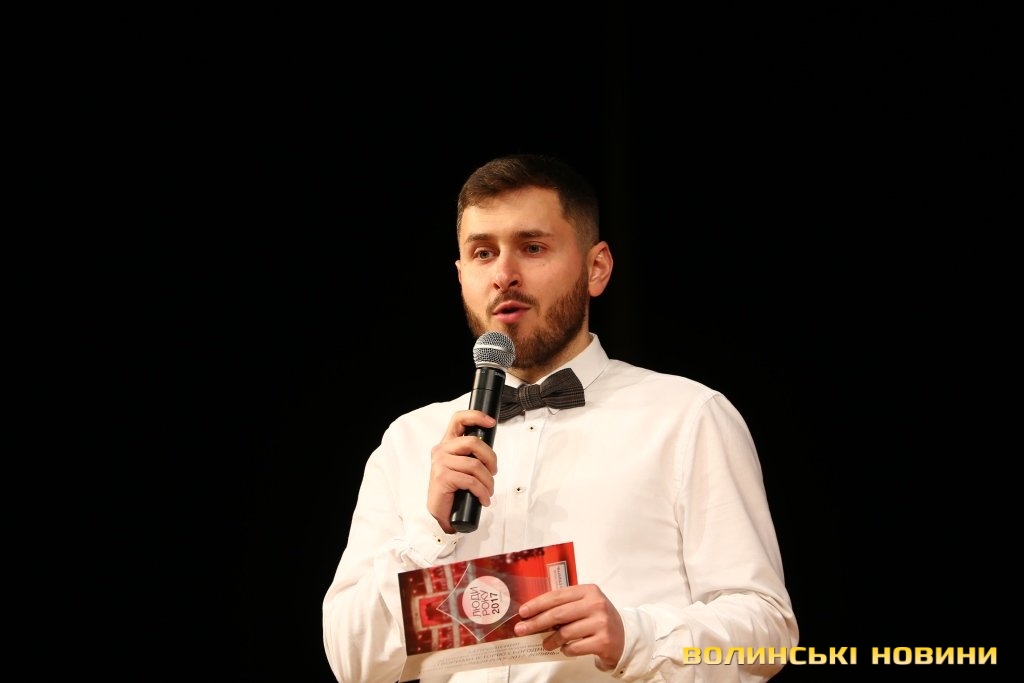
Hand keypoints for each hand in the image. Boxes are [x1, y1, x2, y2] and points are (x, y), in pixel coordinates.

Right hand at [427, 410, 498, 532]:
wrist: (441, 514)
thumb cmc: (455, 490)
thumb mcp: (464, 468)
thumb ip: (472, 455)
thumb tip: (490, 453)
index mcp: (447, 444)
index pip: (458, 419)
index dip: (476, 416)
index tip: (491, 423)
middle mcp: (441, 450)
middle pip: (473, 442)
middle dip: (490, 458)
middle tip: (493, 473)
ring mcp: (440, 463)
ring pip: (475, 465)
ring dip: (488, 481)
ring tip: (488, 491)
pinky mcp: (442, 477)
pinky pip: (471, 481)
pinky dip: (482, 492)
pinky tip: (483, 499)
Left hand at [513, 584, 624, 669]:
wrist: (626, 637)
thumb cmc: (599, 620)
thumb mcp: (586, 605)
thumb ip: (565, 605)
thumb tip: (534, 614)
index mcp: (589, 591)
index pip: (557, 595)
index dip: (537, 604)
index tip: (523, 612)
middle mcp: (596, 604)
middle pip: (558, 614)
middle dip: (536, 622)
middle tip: (522, 629)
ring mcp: (601, 623)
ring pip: (565, 632)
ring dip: (551, 640)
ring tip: (546, 643)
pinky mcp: (603, 642)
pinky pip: (575, 647)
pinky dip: (566, 650)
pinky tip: (565, 649)